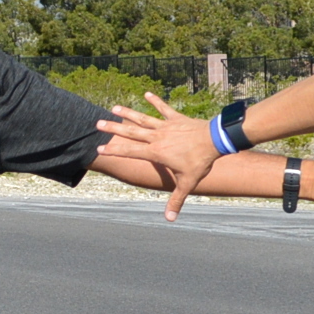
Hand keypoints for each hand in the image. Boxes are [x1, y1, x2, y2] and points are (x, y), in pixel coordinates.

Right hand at [94, 93, 219, 218]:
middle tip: (98, 123)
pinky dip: (155, 101)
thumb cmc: (200, 161)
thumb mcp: (187, 183)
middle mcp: (157, 137)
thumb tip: (169, 219)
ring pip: (142, 118)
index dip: (114, 149)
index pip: (130, 152)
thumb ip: (176, 200)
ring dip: (128, 113)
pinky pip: (163, 109)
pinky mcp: (176, 119)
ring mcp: (166, 126)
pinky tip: (146, 94)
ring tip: (114, 108)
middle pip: (131, 132)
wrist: (215, 140)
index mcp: (156, 152)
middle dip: (114, 128)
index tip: (100, 147)